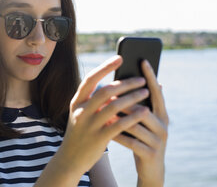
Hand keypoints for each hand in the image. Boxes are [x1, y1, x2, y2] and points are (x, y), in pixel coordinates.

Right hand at [58, 56, 150, 176]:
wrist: (70, 159)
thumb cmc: (80, 133)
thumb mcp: (81, 114)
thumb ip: (93, 101)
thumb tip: (115, 86)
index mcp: (77, 102)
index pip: (91, 79)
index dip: (105, 67)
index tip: (120, 58)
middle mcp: (81, 111)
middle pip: (105, 91)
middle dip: (125, 82)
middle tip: (141, 78)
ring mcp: (89, 125)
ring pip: (114, 106)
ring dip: (132, 97)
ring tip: (146, 91)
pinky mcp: (98, 138)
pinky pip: (119, 124)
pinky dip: (133, 116)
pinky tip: (145, 111)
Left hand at [113, 60, 168, 186]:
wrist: (151, 168)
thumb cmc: (142, 137)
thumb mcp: (142, 121)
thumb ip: (137, 104)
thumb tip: (122, 82)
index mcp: (161, 113)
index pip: (156, 91)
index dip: (150, 76)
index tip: (143, 60)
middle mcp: (163, 125)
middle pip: (144, 108)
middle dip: (127, 100)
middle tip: (110, 92)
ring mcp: (158, 140)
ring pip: (137, 125)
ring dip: (119, 117)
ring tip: (104, 111)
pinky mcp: (150, 154)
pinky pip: (131, 142)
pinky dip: (118, 135)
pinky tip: (106, 130)